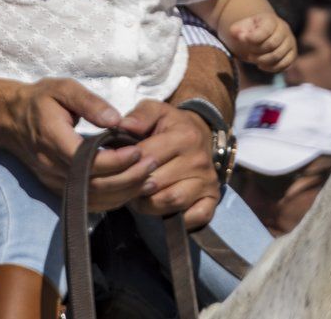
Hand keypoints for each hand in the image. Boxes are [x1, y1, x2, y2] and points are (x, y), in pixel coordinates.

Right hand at [0, 77, 157, 211]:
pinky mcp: (57, 188)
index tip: (139, 150)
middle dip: (127, 178)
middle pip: (94, 185)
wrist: (10, 119)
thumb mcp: (63, 88)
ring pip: (92, 199)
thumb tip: (116, 120)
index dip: (116, 160)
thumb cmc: (40, 100)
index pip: (88, 161)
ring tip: (150, 178)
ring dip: (123, 193)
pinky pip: (87, 201)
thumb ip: (90, 103)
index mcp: (53, 141)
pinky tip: (131, 188)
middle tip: (153, 165)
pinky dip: (112, 199)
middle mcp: (52, 167)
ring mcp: (53, 181)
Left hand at [120, 100, 219, 229]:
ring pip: (170, 202)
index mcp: (184, 137)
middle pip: (156, 183)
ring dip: (149, 204)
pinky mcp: (213, 199)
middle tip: (125, 184)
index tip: (118, 166)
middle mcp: (199, 160)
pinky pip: (192, 218)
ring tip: (139, 195)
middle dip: (134, 187)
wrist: (201, 134)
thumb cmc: (171, 126)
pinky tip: (163, 208)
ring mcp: (208, 181)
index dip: (127, 165)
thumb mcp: (155, 111)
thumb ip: (139, 115)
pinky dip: (175, 219)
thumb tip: (123, 125)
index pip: (147, 158)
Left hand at [228, 13, 295, 71]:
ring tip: (253, 58)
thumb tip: (240, 36)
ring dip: (261, 60)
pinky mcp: (292, 54)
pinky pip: (284, 65)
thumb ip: (236, 30)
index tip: (243, 40)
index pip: (265, 31)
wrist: (262, 36)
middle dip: (257, 51)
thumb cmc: (250, 32)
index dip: (252, 39)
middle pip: (271, 45)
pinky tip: (261, 65)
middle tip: (249, 52)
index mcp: (271, 20)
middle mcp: (284, 29)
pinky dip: (271, 68)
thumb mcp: (241, 28)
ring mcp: (290, 42)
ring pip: (277, 56)